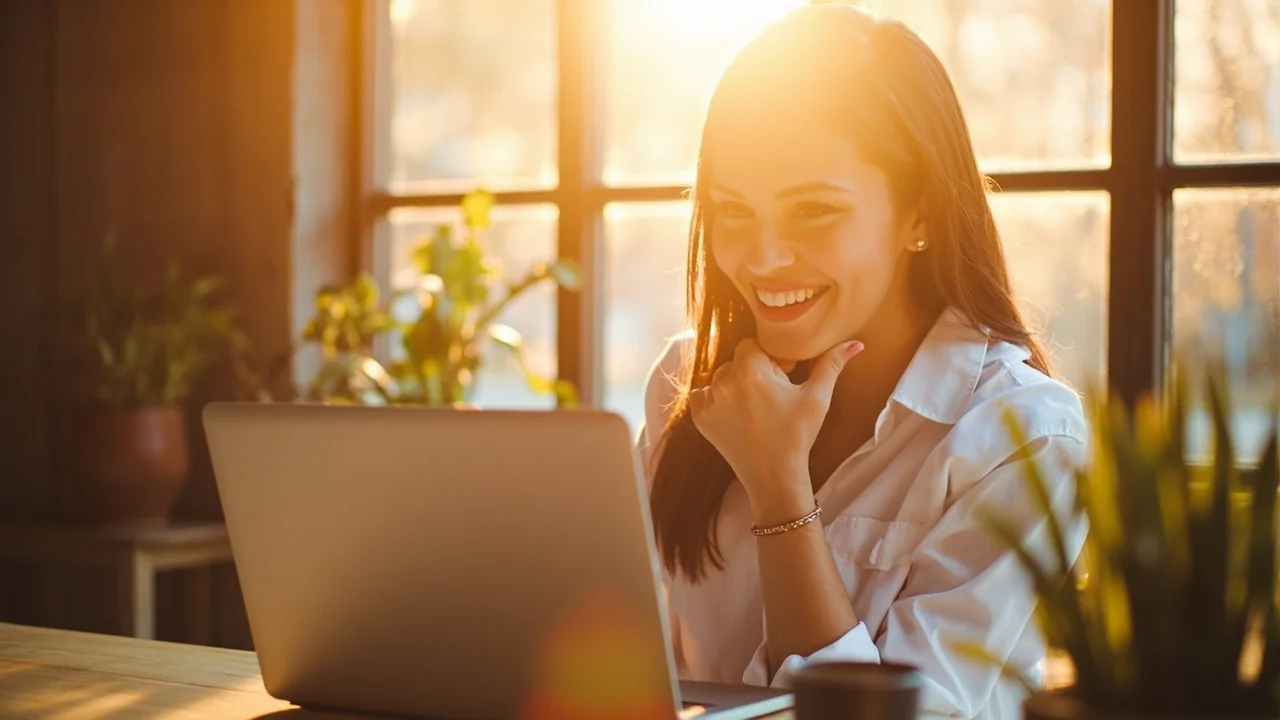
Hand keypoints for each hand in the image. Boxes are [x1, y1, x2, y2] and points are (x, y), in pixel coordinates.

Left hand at [689, 338, 863, 506]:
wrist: (775, 476)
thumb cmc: (798, 435)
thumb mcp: (817, 398)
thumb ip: (831, 365)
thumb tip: (855, 343)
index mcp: (750, 370)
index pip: (752, 345)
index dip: (768, 360)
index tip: (781, 378)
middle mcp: (724, 382)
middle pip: (737, 360)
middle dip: (752, 371)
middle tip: (771, 396)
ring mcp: (709, 401)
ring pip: (721, 377)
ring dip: (735, 385)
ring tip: (756, 407)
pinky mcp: (700, 418)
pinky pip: (702, 395)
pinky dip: (715, 400)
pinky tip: (736, 413)